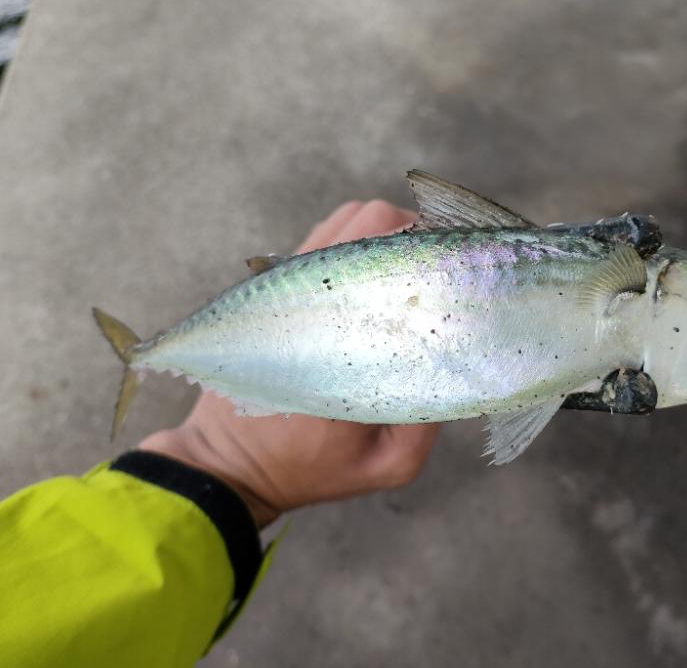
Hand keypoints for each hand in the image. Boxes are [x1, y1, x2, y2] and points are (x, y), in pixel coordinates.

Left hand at [139, 201, 439, 526]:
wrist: (229, 466)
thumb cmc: (307, 468)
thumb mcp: (384, 466)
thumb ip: (424, 427)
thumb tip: (456, 369)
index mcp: (341, 337)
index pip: (392, 261)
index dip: (432, 254)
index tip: (457, 272)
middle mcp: (309, 294)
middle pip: (372, 220)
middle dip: (415, 233)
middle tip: (438, 267)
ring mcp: (287, 281)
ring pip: (349, 218)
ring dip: (386, 232)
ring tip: (410, 267)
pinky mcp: (274, 283)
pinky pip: (323, 235)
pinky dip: (357, 240)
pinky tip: (374, 274)